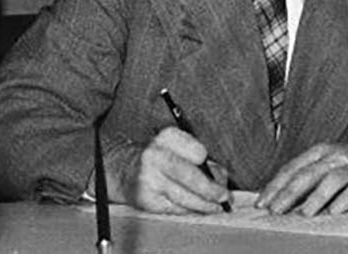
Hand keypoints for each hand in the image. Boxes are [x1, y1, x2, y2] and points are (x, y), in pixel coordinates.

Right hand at [107, 126, 230, 213]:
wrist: (123, 168)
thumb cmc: (160, 158)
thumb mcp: (180, 149)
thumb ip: (203, 162)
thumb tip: (221, 180)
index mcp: (167, 137)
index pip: (195, 150)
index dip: (207, 162)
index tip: (216, 171)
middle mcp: (155, 156)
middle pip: (189, 176)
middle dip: (211, 190)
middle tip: (224, 197)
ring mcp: (148, 179)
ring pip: (183, 196)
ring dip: (204, 205)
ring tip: (215, 206)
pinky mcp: (145, 199)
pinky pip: (174, 208)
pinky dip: (189, 209)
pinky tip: (196, 208)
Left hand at [256, 140, 347, 216]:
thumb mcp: (328, 162)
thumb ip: (307, 176)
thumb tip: (278, 198)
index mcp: (321, 151)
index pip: (293, 168)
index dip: (276, 185)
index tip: (262, 202)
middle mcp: (335, 157)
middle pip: (308, 174)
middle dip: (289, 194)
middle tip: (275, 210)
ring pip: (331, 181)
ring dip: (316, 198)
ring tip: (303, 213)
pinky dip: (343, 202)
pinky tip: (334, 212)